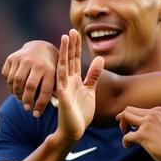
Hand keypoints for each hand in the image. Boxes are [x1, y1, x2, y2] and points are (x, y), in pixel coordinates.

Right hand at [2, 40, 58, 115]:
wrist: (41, 48)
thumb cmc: (50, 70)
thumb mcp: (56, 78)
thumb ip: (52, 93)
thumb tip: (39, 112)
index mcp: (49, 70)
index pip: (44, 91)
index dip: (40, 105)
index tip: (36, 115)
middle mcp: (36, 63)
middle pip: (28, 86)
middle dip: (26, 100)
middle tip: (26, 107)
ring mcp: (23, 59)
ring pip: (15, 81)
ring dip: (16, 93)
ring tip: (20, 97)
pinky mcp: (12, 57)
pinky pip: (6, 75)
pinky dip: (8, 84)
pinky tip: (14, 86)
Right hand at [54, 29, 103, 143]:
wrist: (74, 130)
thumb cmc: (81, 113)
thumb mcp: (90, 91)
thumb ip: (93, 75)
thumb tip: (99, 59)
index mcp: (75, 80)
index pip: (75, 60)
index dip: (76, 47)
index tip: (76, 33)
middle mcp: (68, 82)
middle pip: (69, 59)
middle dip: (71, 45)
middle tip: (72, 30)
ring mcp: (64, 88)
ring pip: (64, 65)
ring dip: (64, 52)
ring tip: (65, 37)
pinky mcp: (63, 96)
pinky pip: (61, 80)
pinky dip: (62, 69)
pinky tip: (62, 58)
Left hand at [117, 106, 160, 160]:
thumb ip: (156, 125)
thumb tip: (142, 130)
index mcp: (159, 111)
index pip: (138, 109)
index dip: (132, 118)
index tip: (133, 128)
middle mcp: (152, 114)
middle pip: (128, 109)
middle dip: (123, 119)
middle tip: (125, 131)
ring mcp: (147, 123)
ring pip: (125, 117)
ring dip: (123, 128)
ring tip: (129, 139)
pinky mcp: (143, 135)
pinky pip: (126, 136)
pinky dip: (126, 142)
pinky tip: (129, 147)